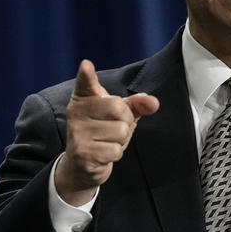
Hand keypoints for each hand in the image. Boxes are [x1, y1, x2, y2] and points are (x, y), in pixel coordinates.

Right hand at [54, 59, 159, 205]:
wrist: (81, 165)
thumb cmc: (102, 133)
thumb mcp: (119, 115)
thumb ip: (136, 105)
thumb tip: (153, 102)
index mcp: (83, 99)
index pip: (85, 83)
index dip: (86, 74)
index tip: (86, 66)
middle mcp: (76, 113)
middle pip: (120, 109)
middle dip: (125, 122)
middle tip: (112, 130)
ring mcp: (77, 133)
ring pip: (121, 131)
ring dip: (120, 141)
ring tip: (106, 142)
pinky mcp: (83, 153)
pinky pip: (116, 150)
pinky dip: (115, 154)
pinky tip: (102, 154)